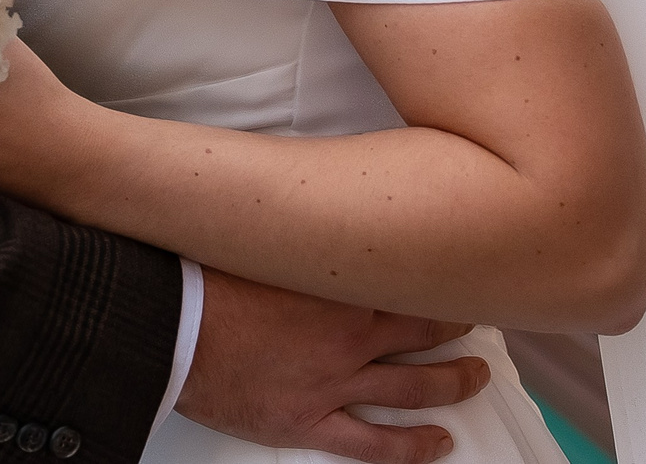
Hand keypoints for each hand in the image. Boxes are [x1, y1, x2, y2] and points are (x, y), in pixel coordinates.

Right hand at [177, 266, 486, 463]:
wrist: (169, 325)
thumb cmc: (205, 278)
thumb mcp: (263, 241)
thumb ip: (302, 237)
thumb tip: (317, 206)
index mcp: (339, 288)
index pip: (410, 283)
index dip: (439, 282)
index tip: (454, 275)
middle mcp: (348, 338)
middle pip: (423, 333)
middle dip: (456, 329)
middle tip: (476, 324)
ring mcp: (333, 384)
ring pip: (413, 388)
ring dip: (451, 384)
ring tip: (474, 378)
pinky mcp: (308, 421)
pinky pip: (374, 443)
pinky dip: (411, 447)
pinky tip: (437, 443)